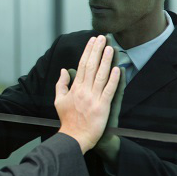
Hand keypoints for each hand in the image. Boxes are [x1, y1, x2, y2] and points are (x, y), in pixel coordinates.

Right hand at [55, 35, 120, 153]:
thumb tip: (64, 70)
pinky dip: (114, 80)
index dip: (88, 51)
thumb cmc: (68, 120)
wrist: (74, 137)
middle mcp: (84, 90)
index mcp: (75, 88)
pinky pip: (109, 91)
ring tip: (110, 48)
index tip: (93, 41)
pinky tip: (118, 69)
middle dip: (97, 50)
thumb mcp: (58, 100)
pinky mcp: (102, 107)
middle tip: (103, 38)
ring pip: (101, 75)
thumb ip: (61, 84)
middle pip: (91, 66)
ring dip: (106, 61)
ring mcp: (93, 98)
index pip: (82, 65)